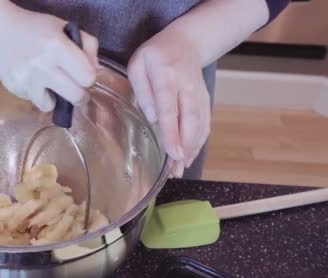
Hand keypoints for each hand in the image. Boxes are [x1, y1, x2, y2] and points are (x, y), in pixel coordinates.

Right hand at [0, 9, 98, 111]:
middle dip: (79, 95)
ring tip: (51, 85)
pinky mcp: (14, 88)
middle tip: (75, 90)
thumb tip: (96, 70)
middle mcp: (42, 65)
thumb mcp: (65, 27)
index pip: (88, 76)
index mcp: (57, 46)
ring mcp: (26, 79)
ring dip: (55, 98)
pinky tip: (33, 80)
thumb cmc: (36, 28)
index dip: (89, 77)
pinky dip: (38, 95)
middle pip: (75, 96)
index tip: (83, 75)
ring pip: (52, 106)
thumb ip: (88, 45)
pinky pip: (35, 101)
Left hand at [127, 32, 210, 177]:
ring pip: (200, 125)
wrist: (186, 41)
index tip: (173, 153)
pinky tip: (188, 157)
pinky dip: (198, 142)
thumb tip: (152, 117)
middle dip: (184, 148)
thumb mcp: (139, 63)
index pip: (170, 109)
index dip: (172, 133)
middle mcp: (187, 86)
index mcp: (167, 76)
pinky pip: (204, 124)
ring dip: (191, 149)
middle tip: (175, 171)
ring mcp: (199, 94)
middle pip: (189, 121)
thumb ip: (143, 89)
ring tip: (179, 170)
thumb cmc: (155, 54)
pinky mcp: (204, 100)